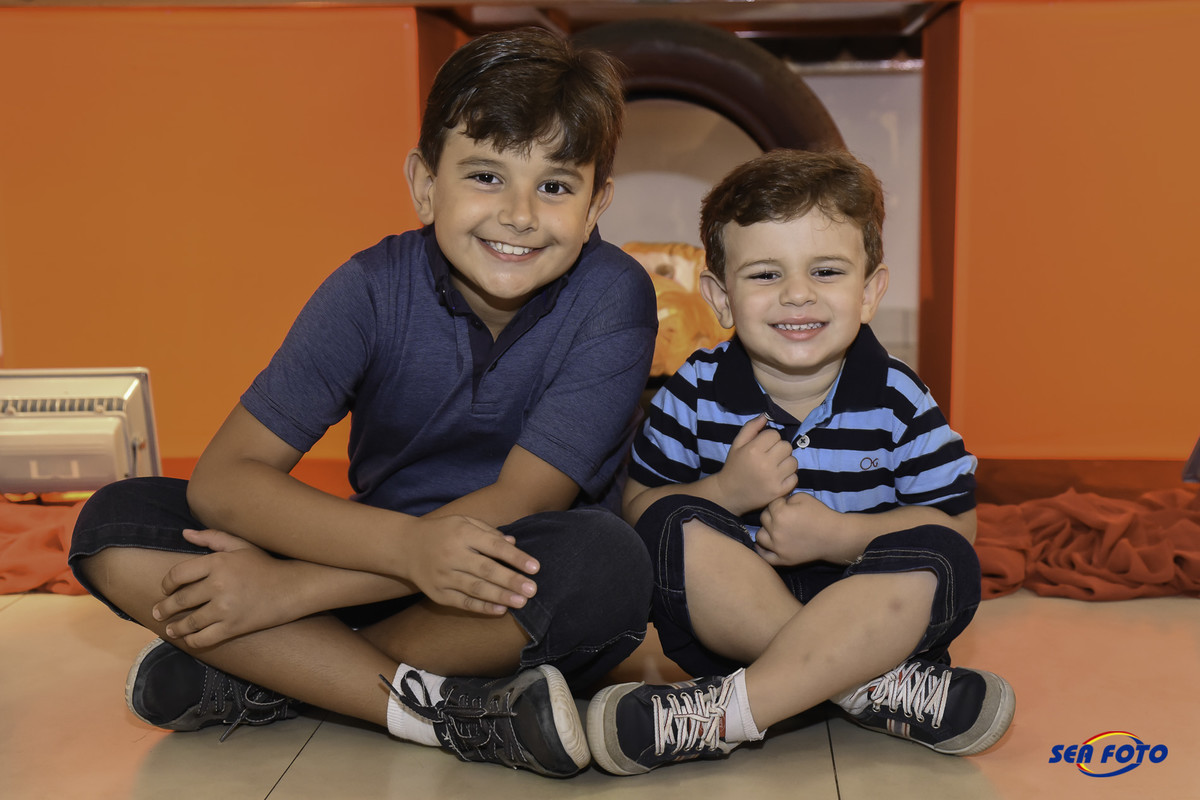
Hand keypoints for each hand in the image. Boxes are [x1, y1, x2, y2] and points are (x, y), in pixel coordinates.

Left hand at [153, 528, 300, 648]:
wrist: (291, 588)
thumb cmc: (264, 565)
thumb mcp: (240, 545)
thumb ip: (212, 537)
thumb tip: (185, 534)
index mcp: (217, 562)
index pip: (178, 574)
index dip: (167, 583)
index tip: (166, 589)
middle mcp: (218, 585)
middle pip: (180, 600)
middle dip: (164, 608)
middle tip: (158, 613)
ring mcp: (225, 608)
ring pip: (189, 622)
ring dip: (175, 628)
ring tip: (171, 629)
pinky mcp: (233, 627)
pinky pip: (203, 638)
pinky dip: (192, 640)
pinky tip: (189, 638)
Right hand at [401, 514, 539, 615]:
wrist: (405, 547)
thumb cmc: (443, 532)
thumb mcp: (464, 522)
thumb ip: (489, 532)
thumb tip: (514, 544)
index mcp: (462, 533)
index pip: (493, 546)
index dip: (516, 557)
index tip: (536, 567)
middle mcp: (452, 554)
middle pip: (486, 570)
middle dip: (511, 580)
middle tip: (533, 590)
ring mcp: (443, 576)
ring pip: (475, 588)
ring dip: (500, 596)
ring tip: (521, 602)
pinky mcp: (437, 593)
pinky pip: (463, 602)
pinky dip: (482, 607)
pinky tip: (500, 610)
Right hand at [714, 415, 797, 514]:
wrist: (730, 494)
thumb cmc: (735, 466)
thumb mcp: (737, 444)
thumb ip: (751, 428)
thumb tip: (766, 415)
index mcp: (753, 450)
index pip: (775, 434)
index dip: (770, 438)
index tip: (763, 446)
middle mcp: (765, 464)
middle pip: (786, 446)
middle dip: (779, 449)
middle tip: (770, 456)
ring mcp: (774, 479)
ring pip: (793, 461)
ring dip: (786, 462)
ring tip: (775, 467)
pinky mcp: (779, 491)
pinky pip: (795, 477)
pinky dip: (789, 477)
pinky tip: (779, 478)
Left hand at [757, 492, 846, 565]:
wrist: (834, 536)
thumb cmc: (820, 514)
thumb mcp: (804, 497)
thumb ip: (786, 497)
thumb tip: (778, 503)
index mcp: (780, 514)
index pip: (771, 504)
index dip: (780, 503)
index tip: (788, 506)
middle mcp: (776, 531)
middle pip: (764, 519)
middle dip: (772, 515)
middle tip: (784, 517)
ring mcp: (778, 547)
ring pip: (760, 536)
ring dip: (766, 531)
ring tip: (775, 529)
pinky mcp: (783, 559)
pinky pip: (764, 556)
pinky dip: (762, 550)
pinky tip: (765, 544)